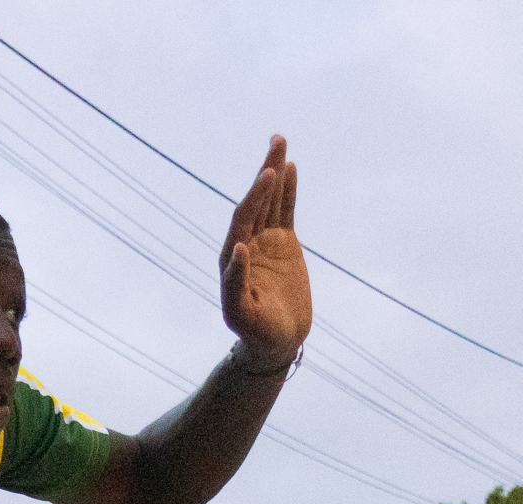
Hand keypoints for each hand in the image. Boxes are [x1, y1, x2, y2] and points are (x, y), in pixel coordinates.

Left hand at [220, 135, 309, 365]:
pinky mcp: (282, 245)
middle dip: (265, 172)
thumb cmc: (256, 332)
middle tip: (276, 142)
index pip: (243, 219)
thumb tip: (238, 248)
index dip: (255, 197)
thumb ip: (235, 283)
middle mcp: (246, 244)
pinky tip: (290, 168)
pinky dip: (288, 191)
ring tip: (279, 142)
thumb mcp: (242, 313)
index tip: (268, 176)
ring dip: (274, 172)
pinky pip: (285, 212)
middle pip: (256, 201)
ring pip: (270, 201)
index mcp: (232, 258)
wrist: (276, 342)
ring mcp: (264, 242)